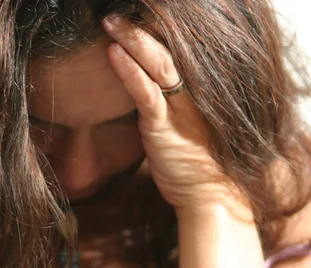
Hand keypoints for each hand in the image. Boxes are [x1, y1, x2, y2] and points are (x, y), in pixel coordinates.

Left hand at [103, 17, 245, 213]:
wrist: (210, 195)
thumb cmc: (196, 164)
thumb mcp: (186, 128)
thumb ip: (171, 106)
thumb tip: (149, 94)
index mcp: (197, 90)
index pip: (175, 50)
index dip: (154, 33)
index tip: (135, 20)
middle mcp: (193, 93)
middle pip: (168, 47)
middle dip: (143, 27)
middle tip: (117, 13)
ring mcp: (181, 108)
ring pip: (158, 62)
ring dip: (133, 39)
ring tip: (111, 22)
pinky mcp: (165, 126)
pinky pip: (146, 92)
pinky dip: (130, 71)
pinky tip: (114, 52)